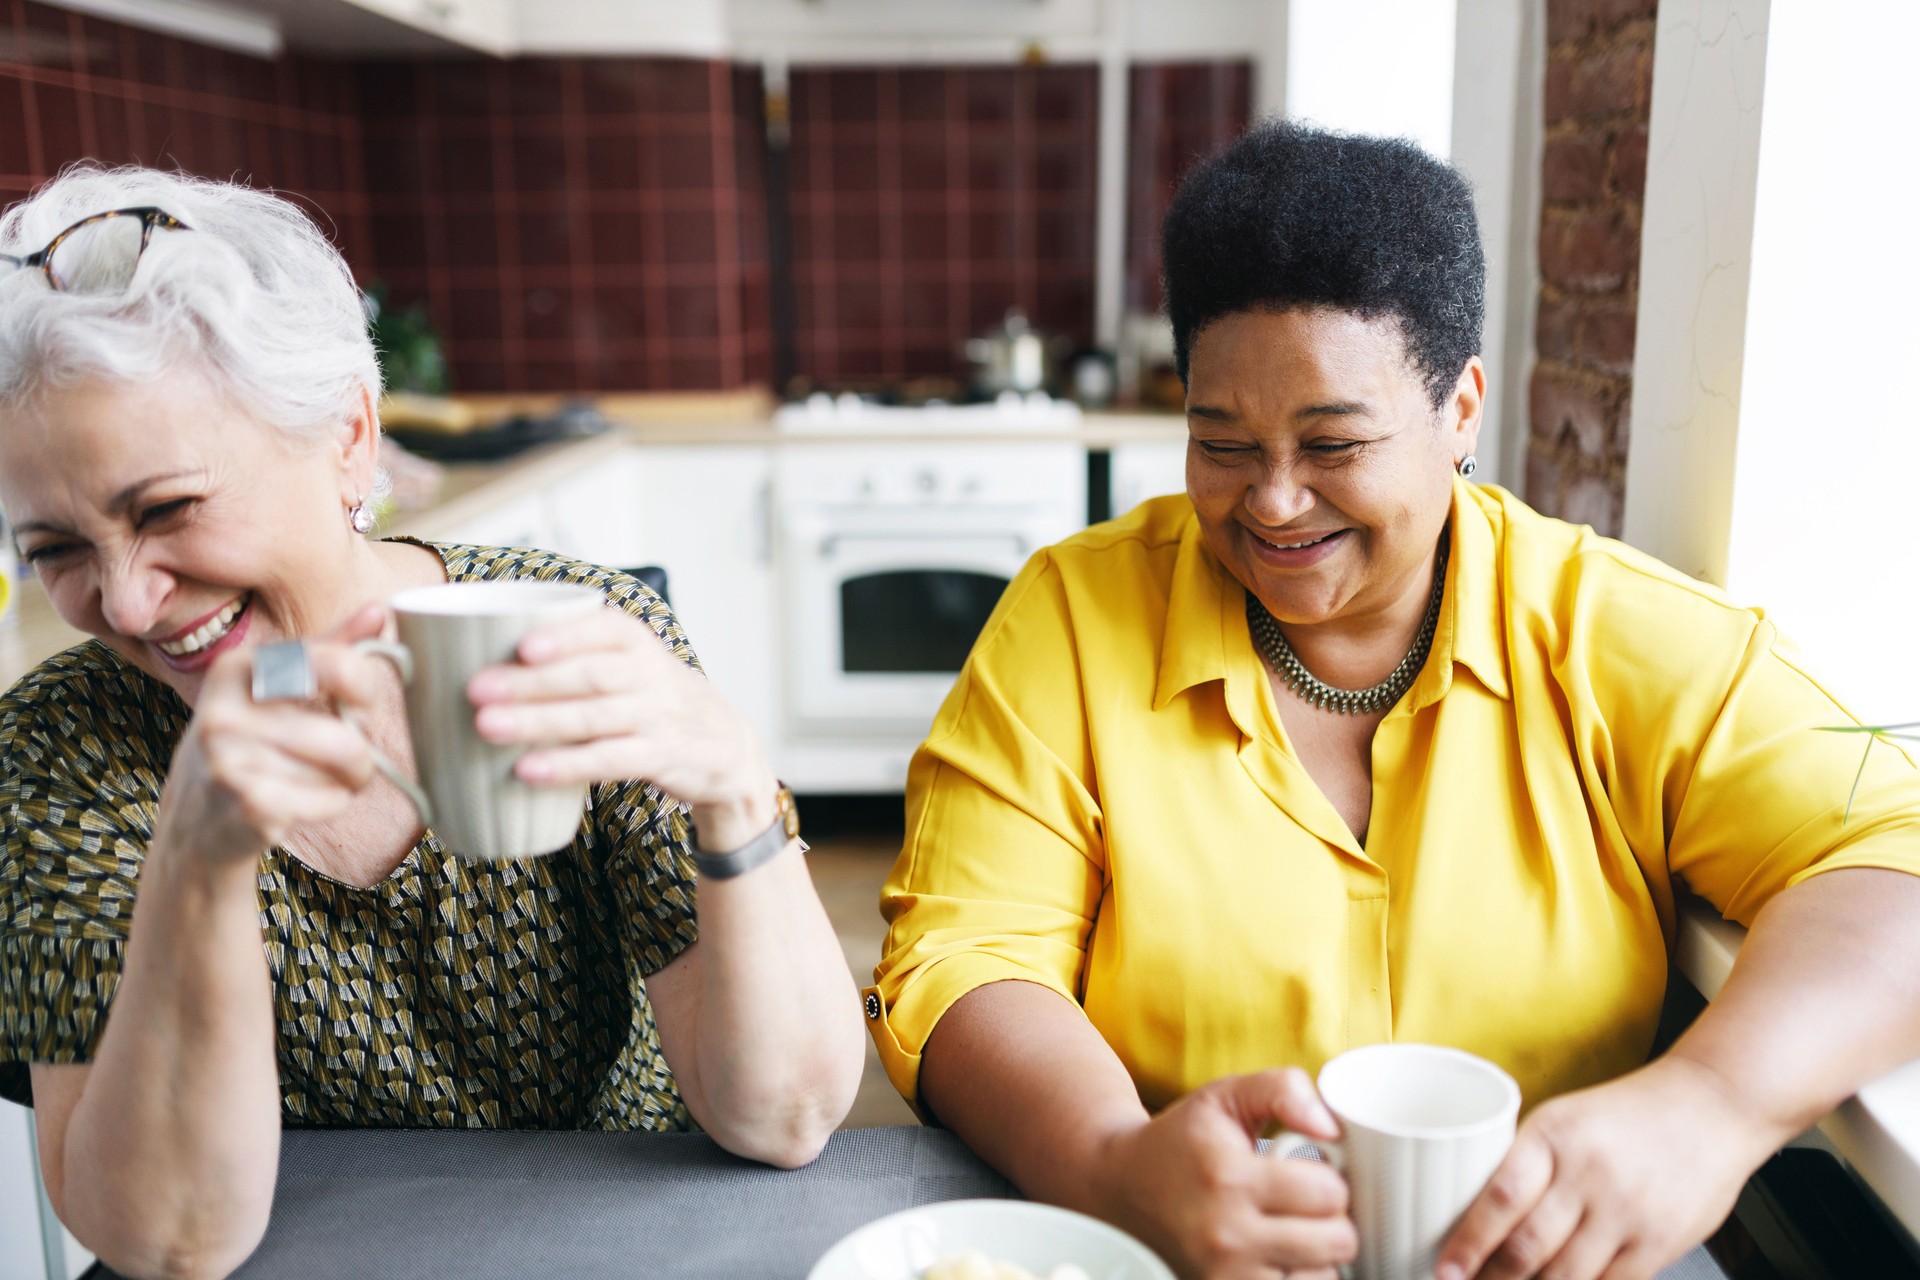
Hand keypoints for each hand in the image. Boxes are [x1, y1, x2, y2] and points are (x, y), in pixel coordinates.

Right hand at [155, 605, 396, 863]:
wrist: (197, 813)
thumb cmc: (252, 739)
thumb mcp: (280, 685)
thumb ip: (330, 650)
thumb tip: (379, 610)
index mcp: (238, 668)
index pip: (333, 663)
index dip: (364, 684)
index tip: (363, 700)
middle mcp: (225, 711)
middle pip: (345, 737)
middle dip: (361, 755)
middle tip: (348, 758)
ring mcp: (229, 761)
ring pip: (337, 772)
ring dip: (343, 782)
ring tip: (317, 778)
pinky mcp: (245, 805)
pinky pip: (327, 802)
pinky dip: (330, 805)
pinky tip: (303, 801)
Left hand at [466, 606, 775, 843]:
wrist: (724, 743)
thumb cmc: (650, 697)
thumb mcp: (628, 661)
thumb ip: (573, 653)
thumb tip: (472, 652)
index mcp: (637, 643)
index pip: (606, 629)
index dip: (566, 636)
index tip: (522, 645)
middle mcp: (651, 676)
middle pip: (591, 675)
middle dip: (531, 682)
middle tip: (476, 689)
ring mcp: (657, 718)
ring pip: (595, 717)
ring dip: (539, 722)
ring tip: (487, 727)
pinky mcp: (659, 758)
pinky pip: (610, 761)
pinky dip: (567, 765)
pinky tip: (527, 771)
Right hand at [1091, 1069, 1356, 1279]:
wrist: (1121, 1185)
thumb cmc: (1181, 1140)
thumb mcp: (1225, 1096)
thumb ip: (1282, 1090)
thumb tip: (1330, 1126)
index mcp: (1230, 1178)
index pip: (1329, 1193)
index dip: (1330, 1179)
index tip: (1309, 1174)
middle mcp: (1226, 1235)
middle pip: (1336, 1241)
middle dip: (1332, 1218)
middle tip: (1306, 1205)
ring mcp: (1223, 1276)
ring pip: (1322, 1278)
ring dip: (1317, 1256)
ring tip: (1291, 1232)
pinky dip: (1295, 1277)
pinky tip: (1278, 1256)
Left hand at [1436, 1057, 1781, 1279]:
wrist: (1712, 1107)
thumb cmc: (1628, 1114)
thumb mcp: (1565, 1120)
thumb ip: (1526, 1164)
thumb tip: (1472, 1215)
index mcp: (1554, 1136)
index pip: (1500, 1199)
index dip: (1467, 1242)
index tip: (1444, 1269)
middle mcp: (1590, 1175)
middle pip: (1528, 1247)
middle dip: (1490, 1279)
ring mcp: (1627, 1212)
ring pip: (1565, 1276)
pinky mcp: (1660, 1242)